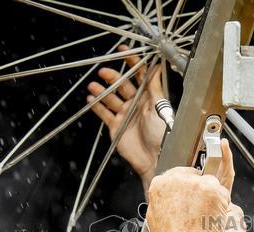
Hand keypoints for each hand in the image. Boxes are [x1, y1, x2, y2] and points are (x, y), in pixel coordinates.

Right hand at [87, 46, 166, 188]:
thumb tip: (156, 67)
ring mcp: (125, 114)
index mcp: (149, 97)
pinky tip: (90, 99)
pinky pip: (104, 113)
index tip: (123, 51)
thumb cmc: (163, 134)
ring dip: (101, 91)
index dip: (132, 62)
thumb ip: (155, 87)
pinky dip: (97, 106)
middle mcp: (136, 104)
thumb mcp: (161, 107)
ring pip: (111, 98)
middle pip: (122, 85)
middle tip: (104, 71)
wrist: (155, 159)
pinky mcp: (116, 126)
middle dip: (113, 77)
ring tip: (93, 86)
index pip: (140, 75)